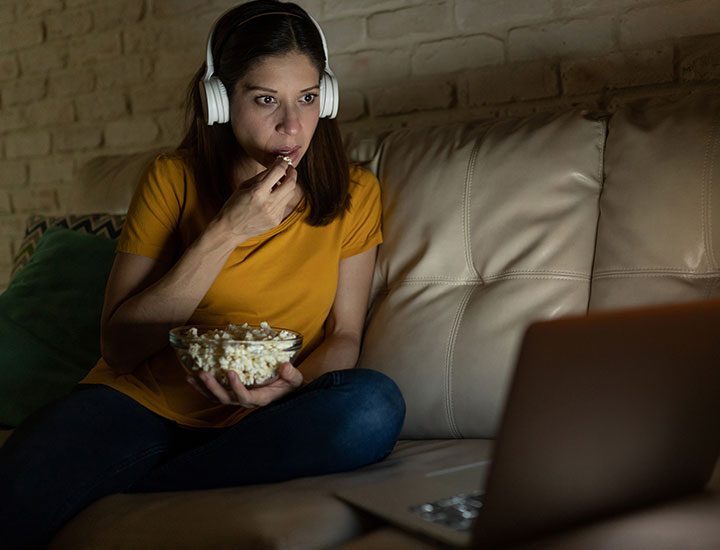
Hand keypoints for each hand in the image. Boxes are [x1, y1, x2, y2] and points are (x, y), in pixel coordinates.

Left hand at [187, 362, 303, 407]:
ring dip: (203, 387)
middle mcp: (247, 401)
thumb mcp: (295, 379)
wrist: (287, 391)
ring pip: (217, 397)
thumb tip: (284, 366)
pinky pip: (215, 393)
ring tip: (191, 376)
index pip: (246, 397)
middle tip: (203, 373)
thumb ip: (291, 374)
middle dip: (213, 387)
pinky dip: (202, 386)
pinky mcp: (232, 392)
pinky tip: (192, 378)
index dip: (236, 387)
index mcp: (261, 398)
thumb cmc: (290, 385)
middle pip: (225, 399)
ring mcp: (238, 398)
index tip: (230, 372)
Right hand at [215, 157, 297, 244]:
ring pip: (290, 194)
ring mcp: (274, 214)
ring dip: (288, 185)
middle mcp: (269, 203)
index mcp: (258, 192)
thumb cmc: (234, 205)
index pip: (278, 172)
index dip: (283, 163)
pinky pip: (284, 204)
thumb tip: (276, 166)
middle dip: (292, 173)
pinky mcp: (276, 221)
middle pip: (291, 183)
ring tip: (281, 181)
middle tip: (289, 169)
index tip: (282, 160)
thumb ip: (262, 176)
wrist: (230, 229)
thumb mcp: (244, 186)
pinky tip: (274, 196)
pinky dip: (282, 197)